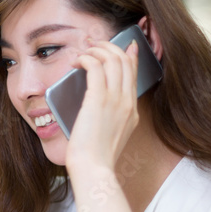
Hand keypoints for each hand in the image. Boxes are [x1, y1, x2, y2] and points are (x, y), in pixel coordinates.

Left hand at [64, 38, 139, 174]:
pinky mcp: (99, 99)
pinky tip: (77, 61)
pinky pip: (96, 67)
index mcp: (131, 112)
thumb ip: (109, 122)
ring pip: (112, 59)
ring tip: (83, 51)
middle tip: (94, 43)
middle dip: (109, 46)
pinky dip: (86, 58)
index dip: (129, 55)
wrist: (94, 168)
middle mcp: (127, 103)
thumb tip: (95, 111)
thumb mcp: (110, 138)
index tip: (125, 45)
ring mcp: (116, 100)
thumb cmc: (95, 159)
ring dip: (96, 50)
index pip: (133, 75)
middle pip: (125, 61)